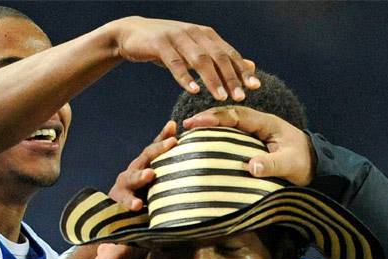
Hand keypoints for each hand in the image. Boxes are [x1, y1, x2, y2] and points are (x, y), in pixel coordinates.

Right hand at [109, 120, 177, 210]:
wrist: (123, 213)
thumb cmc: (151, 195)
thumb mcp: (163, 179)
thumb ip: (176, 169)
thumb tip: (203, 158)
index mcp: (147, 163)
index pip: (156, 147)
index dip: (164, 136)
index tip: (172, 125)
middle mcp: (135, 169)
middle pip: (146, 157)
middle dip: (159, 149)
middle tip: (172, 141)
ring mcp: (125, 184)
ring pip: (132, 178)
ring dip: (141, 176)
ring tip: (150, 174)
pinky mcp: (119, 199)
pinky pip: (124, 200)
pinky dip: (130, 202)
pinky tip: (137, 205)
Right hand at [110, 16, 260, 100]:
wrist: (132, 34)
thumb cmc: (168, 46)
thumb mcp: (196, 50)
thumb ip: (221, 58)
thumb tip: (250, 66)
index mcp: (206, 35)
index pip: (229, 53)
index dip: (242, 70)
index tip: (255, 87)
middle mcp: (195, 33)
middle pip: (218, 57)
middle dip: (231, 77)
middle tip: (240, 97)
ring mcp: (177, 37)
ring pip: (199, 59)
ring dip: (212, 79)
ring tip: (221, 97)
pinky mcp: (160, 44)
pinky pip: (174, 62)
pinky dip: (185, 77)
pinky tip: (193, 91)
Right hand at [183, 106, 315, 185]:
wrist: (317, 166)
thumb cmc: (304, 163)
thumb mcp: (290, 165)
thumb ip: (272, 164)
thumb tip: (251, 167)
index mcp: (266, 123)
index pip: (237, 115)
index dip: (215, 117)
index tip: (196, 122)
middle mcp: (259, 124)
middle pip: (228, 115)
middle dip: (207, 118)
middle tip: (185, 126)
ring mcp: (255, 133)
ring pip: (229, 125)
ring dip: (210, 127)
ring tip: (189, 134)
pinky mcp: (253, 143)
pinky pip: (232, 136)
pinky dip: (217, 137)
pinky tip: (204, 144)